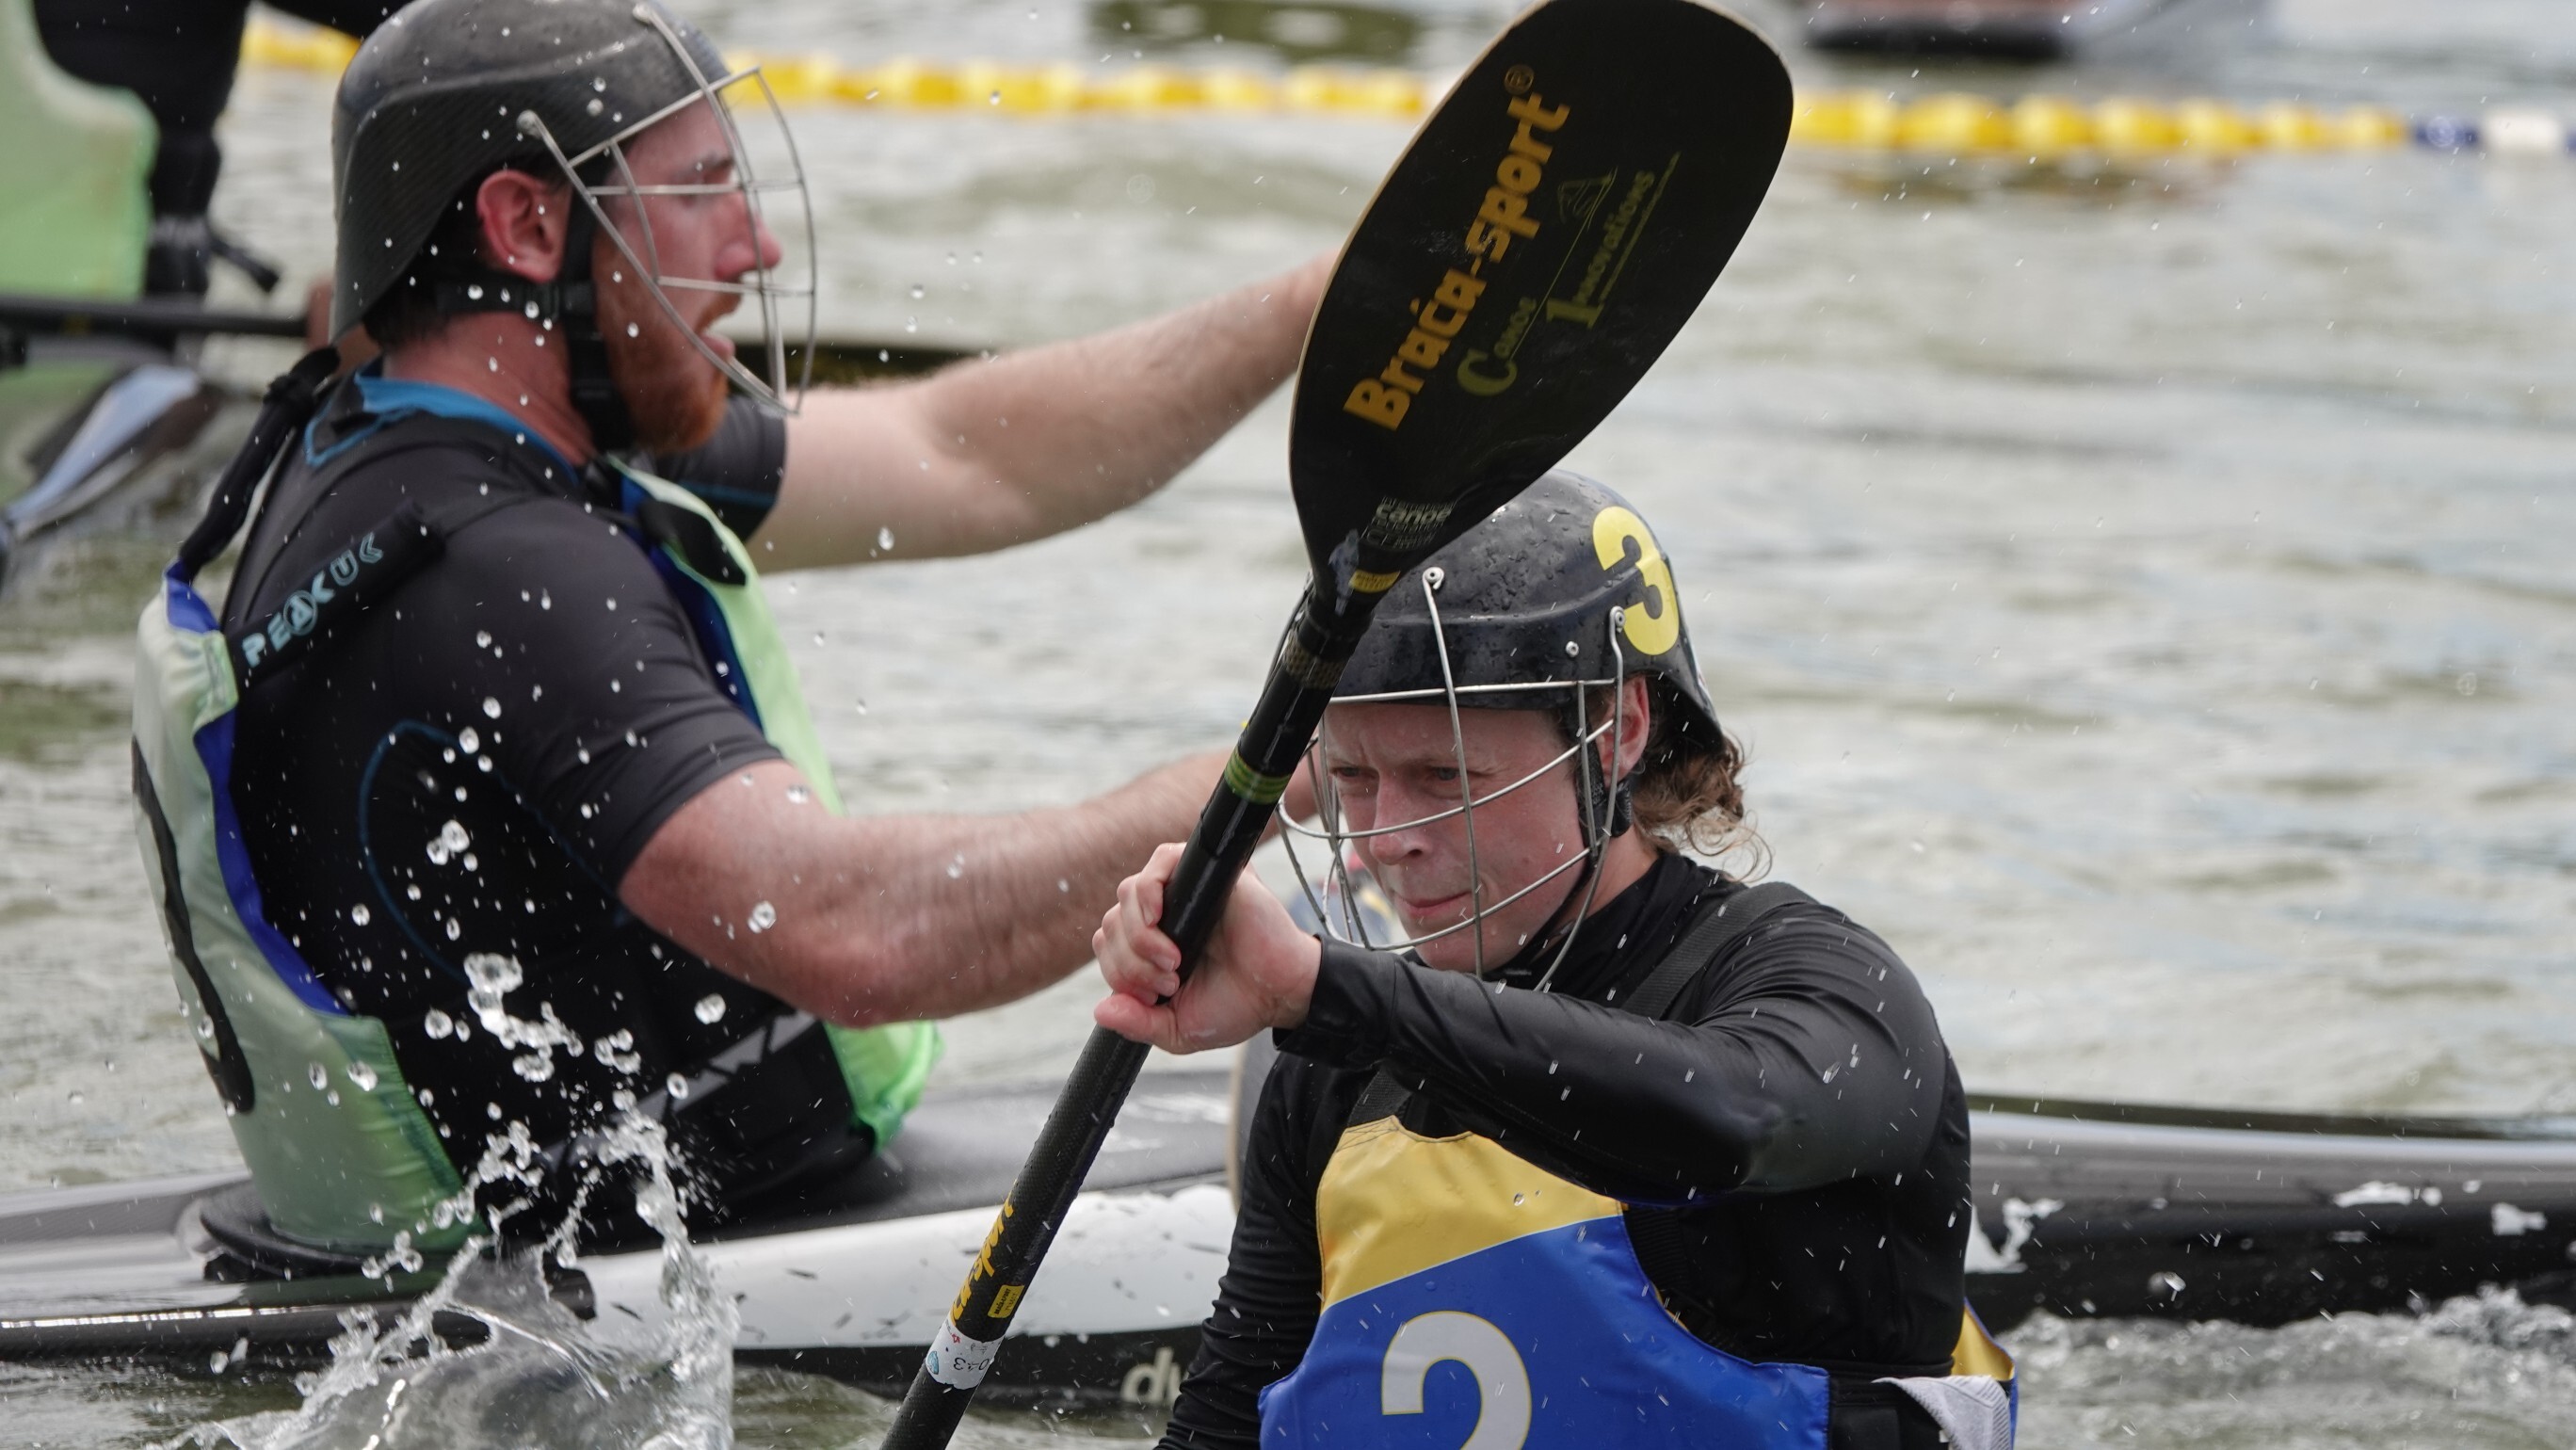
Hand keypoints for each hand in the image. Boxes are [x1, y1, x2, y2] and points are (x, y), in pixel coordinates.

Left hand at [1093, 842, 1320, 1053]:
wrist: (1282, 992)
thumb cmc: (1237, 1005)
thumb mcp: (1177, 1028)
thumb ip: (1137, 1023)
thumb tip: (1101, 1010)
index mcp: (1152, 943)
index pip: (1108, 943)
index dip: (1119, 972)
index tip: (1154, 996)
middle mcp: (1164, 912)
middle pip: (1113, 920)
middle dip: (1130, 963)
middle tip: (1168, 984)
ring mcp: (1184, 889)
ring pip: (1129, 893)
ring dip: (1139, 936)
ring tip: (1173, 962)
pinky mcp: (1207, 872)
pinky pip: (1161, 861)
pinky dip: (1148, 893)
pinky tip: (1159, 923)